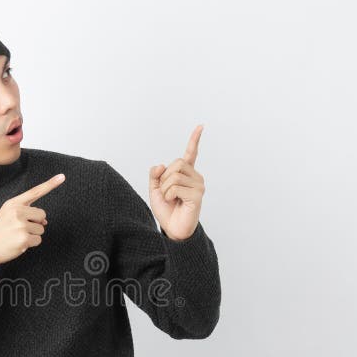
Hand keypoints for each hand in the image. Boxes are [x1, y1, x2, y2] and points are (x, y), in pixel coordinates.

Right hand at [0, 173, 65, 276]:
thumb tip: (45, 222)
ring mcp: (21, 225)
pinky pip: (38, 240)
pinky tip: (18, 244)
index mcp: (13, 204)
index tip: (62, 176)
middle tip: (19, 229)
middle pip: (42, 214)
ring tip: (16, 237)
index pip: (35, 192)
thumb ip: (26, 213)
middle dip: (36, 223)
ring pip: (41, 229)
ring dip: (32, 235)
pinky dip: (30, 244)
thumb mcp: (7, 216)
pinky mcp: (24, 239)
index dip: (50, 184)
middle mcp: (17, 212)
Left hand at [149, 124, 206, 240]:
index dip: (194, 140)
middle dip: (164, 178)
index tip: (201, 126)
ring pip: (174, 175)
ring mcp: (198, 186)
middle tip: (166, 193)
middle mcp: (195, 177)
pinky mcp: (197, 195)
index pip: (191, 153)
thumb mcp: (155, 189)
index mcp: (186, 174)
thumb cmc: (166, 210)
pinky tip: (174, 202)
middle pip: (176, 163)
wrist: (172, 229)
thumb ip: (155, 175)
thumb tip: (161, 165)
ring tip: (169, 199)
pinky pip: (175, 187)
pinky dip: (168, 195)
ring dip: (165, 188)